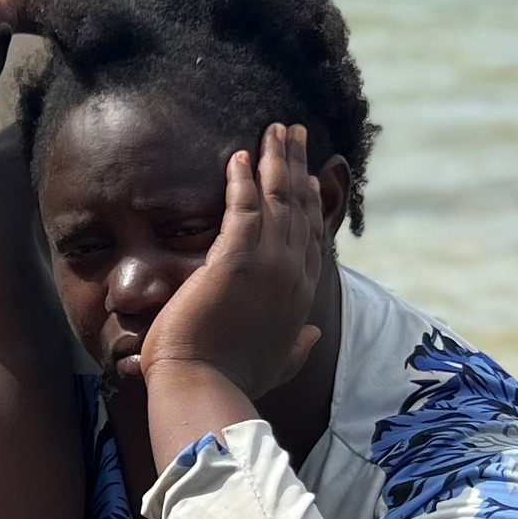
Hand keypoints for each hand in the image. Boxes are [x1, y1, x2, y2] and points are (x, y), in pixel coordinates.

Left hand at [141, 123, 324, 400]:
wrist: (205, 390)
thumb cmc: (232, 382)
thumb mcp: (276, 364)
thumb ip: (297, 346)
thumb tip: (313, 334)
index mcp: (299, 299)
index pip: (309, 239)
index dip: (308, 204)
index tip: (306, 178)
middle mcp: (292, 276)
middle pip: (299, 209)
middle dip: (297, 167)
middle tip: (294, 134)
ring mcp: (269, 266)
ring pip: (278, 200)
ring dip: (277, 160)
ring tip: (275, 129)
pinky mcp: (236, 259)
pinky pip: (245, 206)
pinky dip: (244, 178)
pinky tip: (241, 155)